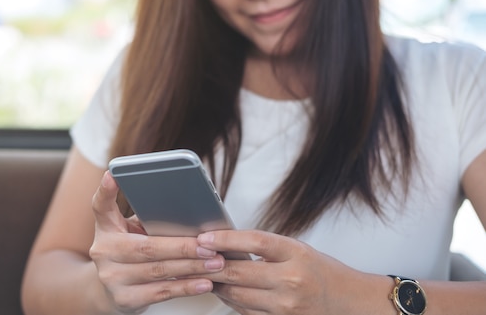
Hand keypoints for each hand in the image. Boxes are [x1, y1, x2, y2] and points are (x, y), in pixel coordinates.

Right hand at [89, 171, 225, 313]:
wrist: (109, 291)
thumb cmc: (131, 252)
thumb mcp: (131, 231)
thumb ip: (149, 220)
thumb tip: (190, 214)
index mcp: (106, 228)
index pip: (101, 206)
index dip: (106, 190)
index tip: (113, 175)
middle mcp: (103, 251)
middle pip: (146, 247)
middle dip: (183, 246)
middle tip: (210, 245)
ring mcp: (112, 278)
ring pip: (158, 270)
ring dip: (192, 267)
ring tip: (215, 262)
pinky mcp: (124, 299)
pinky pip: (161, 292)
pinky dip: (186, 287)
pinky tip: (204, 283)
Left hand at [197, 230, 371, 314]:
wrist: (350, 303)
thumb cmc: (322, 273)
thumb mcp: (298, 250)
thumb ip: (266, 249)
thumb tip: (227, 244)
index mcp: (296, 254)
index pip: (254, 241)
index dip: (226, 238)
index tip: (205, 237)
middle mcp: (291, 280)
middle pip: (240, 272)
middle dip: (212, 264)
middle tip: (195, 257)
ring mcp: (286, 306)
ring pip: (237, 295)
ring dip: (218, 284)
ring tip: (206, 273)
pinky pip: (245, 312)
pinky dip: (231, 300)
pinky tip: (225, 290)